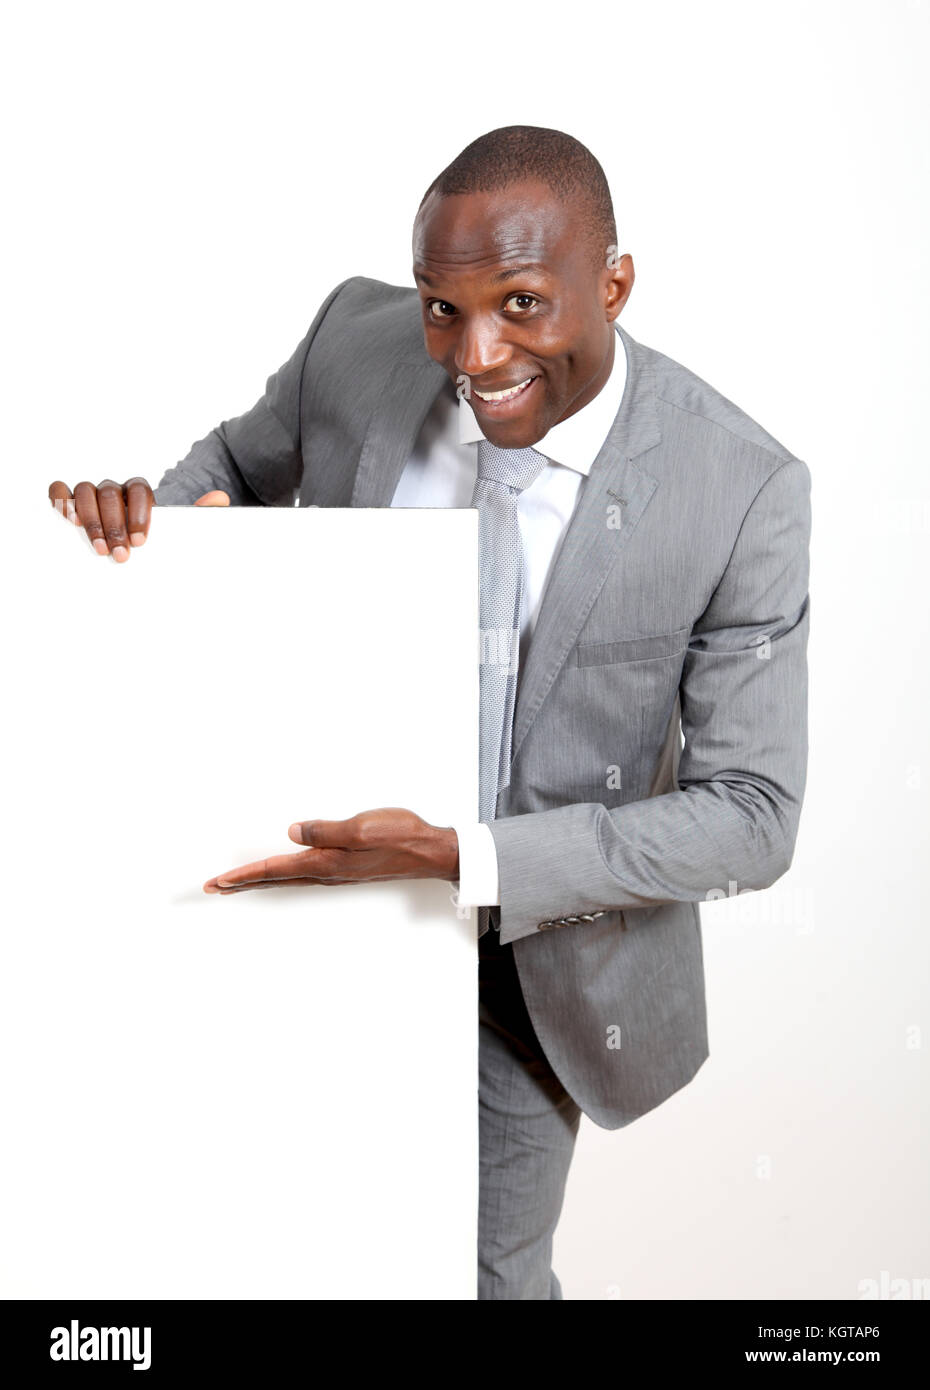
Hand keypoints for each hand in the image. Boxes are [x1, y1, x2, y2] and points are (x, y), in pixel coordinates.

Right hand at [48, 479, 229, 560]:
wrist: (132, 550)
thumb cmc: (151, 540)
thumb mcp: (175, 532)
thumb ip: (197, 514)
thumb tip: (220, 498)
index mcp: (139, 492)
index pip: (138, 489)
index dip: (138, 513)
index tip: (141, 542)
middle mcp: (113, 490)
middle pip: (110, 493)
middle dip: (115, 525)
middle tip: (122, 556)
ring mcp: (90, 494)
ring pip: (85, 492)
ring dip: (91, 520)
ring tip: (100, 549)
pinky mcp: (68, 502)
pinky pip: (60, 490)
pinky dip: (62, 500)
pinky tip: (68, 520)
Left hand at [203, 808, 459, 893]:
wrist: (431, 851)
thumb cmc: (401, 836)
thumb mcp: (361, 827)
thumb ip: (324, 830)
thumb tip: (291, 832)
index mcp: (326, 862)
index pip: (274, 869)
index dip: (243, 875)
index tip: (218, 882)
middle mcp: (327, 871)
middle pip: (274, 880)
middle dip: (242, 883)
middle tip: (214, 888)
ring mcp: (336, 872)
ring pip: (287, 879)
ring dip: (259, 880)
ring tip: (237, 882)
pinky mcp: (345, 867)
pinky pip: (303, 875)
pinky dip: (282, 875)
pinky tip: (283, 871)